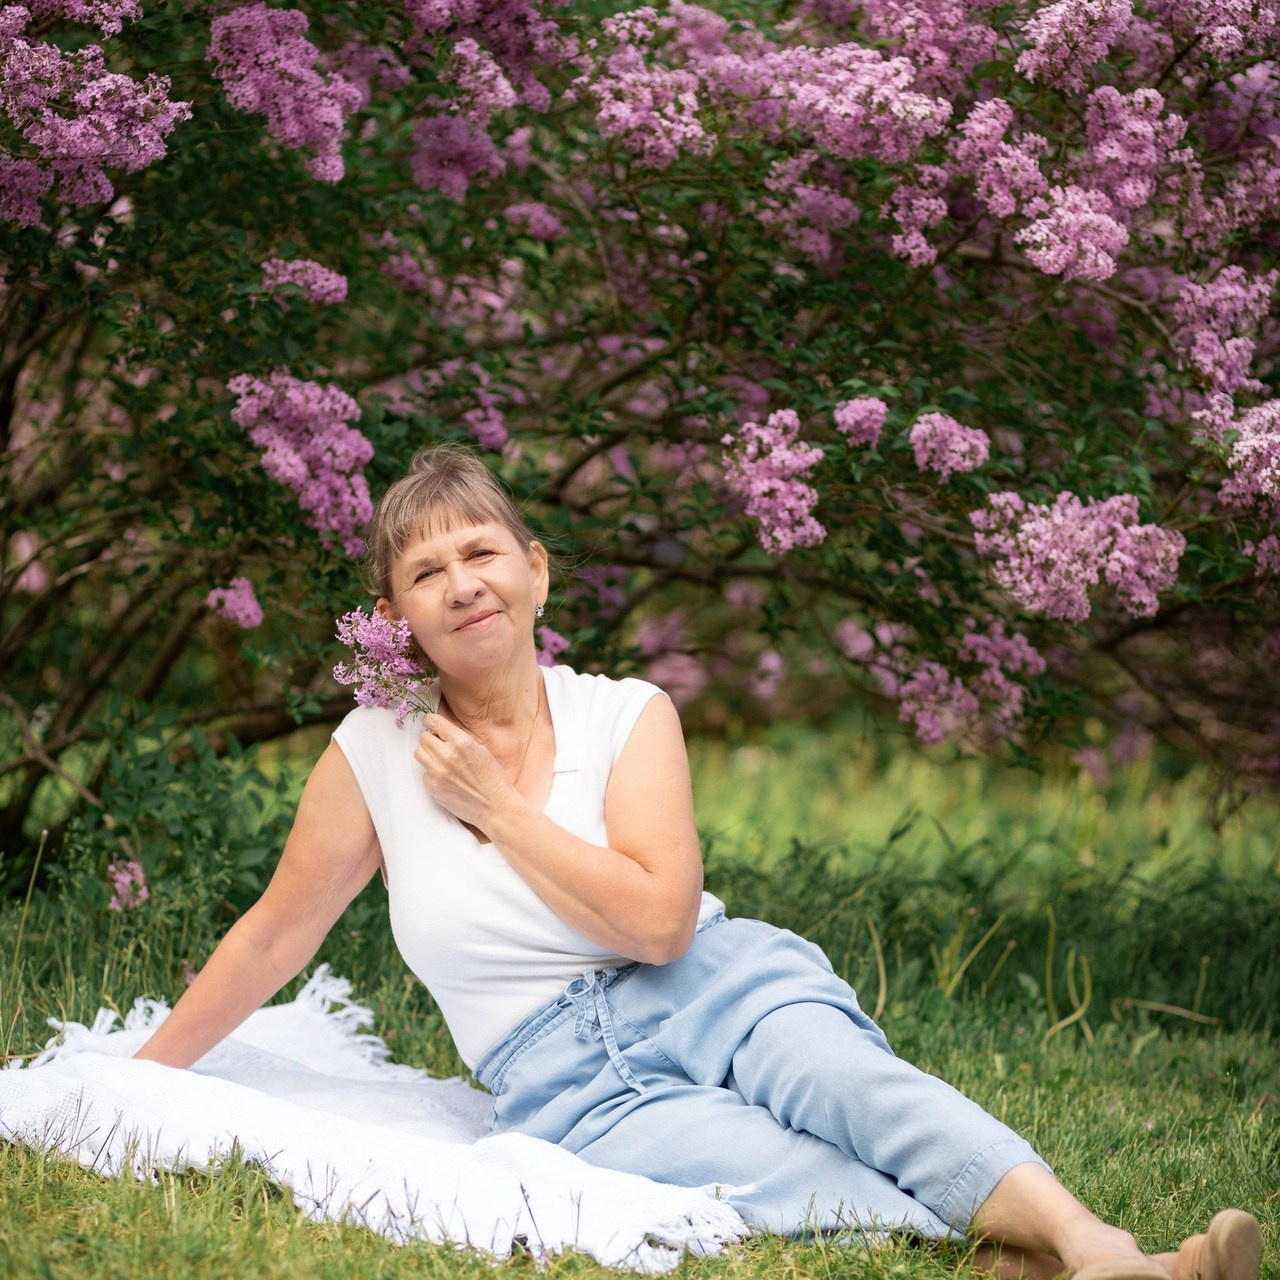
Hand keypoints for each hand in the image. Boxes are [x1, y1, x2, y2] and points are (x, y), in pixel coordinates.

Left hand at [413, 712, 518, 830]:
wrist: (495, 806)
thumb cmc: (492, 778)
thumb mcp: (481, 749)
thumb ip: (459, 739)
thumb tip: (441, 732)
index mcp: (461, 742)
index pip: (433, 721)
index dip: (430, 721)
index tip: (431, 724)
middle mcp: (446, 755)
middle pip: (423, 737)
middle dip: (431, 739)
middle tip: (440, 745)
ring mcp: (437, 772)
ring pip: (418, 753)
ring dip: (427, 754)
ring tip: (440, 761)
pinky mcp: (432, 787)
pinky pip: (424, 773)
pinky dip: (432, 773)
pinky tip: (446, 778)